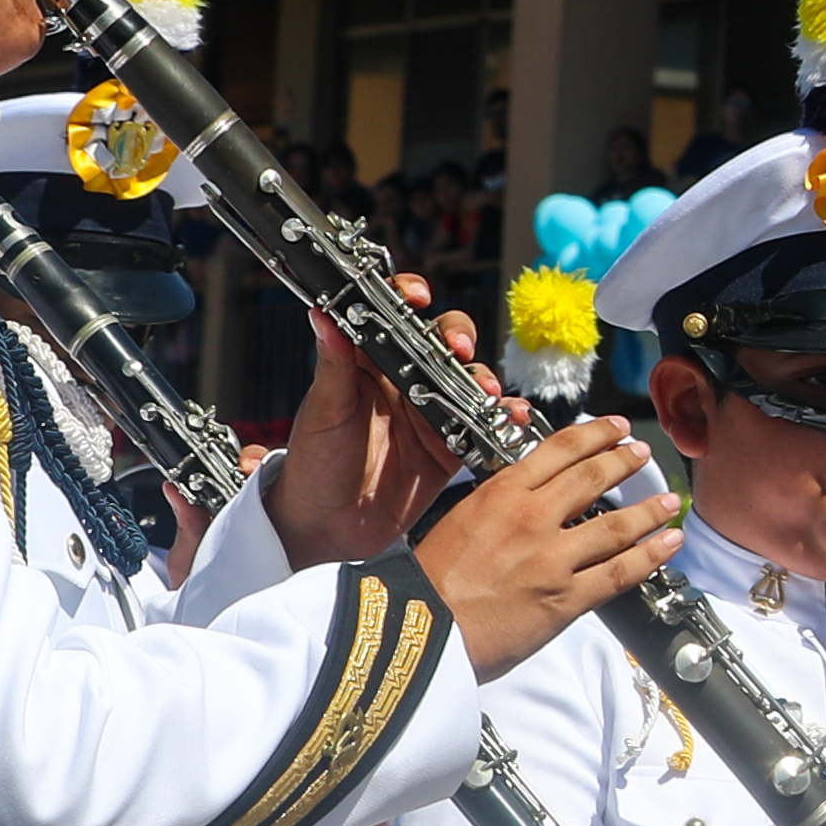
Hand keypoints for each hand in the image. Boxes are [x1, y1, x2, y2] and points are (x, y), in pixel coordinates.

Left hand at [258, 272, 494, 563]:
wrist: (327, 527)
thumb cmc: (314, 464)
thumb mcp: (323, 412)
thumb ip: (332, 365)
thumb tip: (322, 314)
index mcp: (368, 364)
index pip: (393, 316)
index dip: (409, 297)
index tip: (417, 297)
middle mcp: (403, 382)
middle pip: (442, 342)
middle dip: (457, 338)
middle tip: (458, 351)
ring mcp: (430, 413)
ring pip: (468, 380)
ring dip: (483, 378)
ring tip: (486, 392)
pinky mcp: (451, 447)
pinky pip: (484, 424)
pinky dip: (503, 417)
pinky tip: (511, 416)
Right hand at [408, 417, 675, 679]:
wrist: (418, 628)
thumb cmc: (430, 583)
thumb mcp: (459, 522)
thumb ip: (498, 507)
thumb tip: (527, 499)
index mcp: (500, 494)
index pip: (559, 451)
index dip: (595, 434)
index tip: (615, 427)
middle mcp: (531, 519)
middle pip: (593, 478)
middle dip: (624, 462)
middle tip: (642, 455)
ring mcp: (552, 558)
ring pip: (617, 525)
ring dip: (650, 510)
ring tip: (670, 501)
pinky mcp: (566, 598)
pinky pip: (621, 572)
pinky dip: (652, 556)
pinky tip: (669, 544)